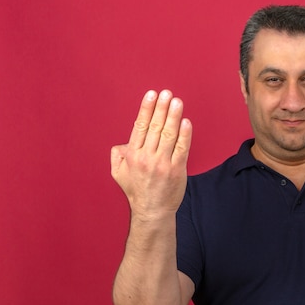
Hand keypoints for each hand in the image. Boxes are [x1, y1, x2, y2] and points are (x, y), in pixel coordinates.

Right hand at [111, 90, 191, 218]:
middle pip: (156, 127)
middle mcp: (147, 157)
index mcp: (132, 155)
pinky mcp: (177, 170)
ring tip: (177, 102)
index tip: (152, 95)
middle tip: (167, 93)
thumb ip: (117, 155)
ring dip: (173, 116)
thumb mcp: (118, 173)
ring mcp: (163, 164)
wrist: (152, 211)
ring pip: (169, 135)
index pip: (140, 126)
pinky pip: (182, 148)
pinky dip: (184, 134)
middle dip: (161, 108)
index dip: (146, 109)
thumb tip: (122, 143)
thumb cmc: (136, 191)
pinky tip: (186, 122)